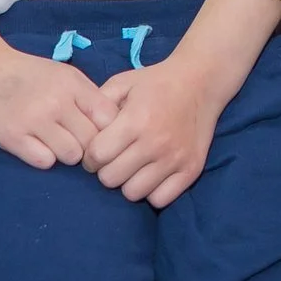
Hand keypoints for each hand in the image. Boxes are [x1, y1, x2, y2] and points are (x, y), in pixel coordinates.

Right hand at [0, 11, 118, 168]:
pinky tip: (37, 146)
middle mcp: (56, 101)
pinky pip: (45, 162)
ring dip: (67, 154)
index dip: (109, 132)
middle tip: (77, 143)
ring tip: (56, 143)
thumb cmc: (30, 75)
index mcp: (72, 84)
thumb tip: (117, 125)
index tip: (100, 135)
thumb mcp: (64, 75)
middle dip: (88, 147)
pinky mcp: (12, 137)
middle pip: (92, 141)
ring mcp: (34, 119)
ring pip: (71, 155)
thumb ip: (88, 97)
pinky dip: (44, 158)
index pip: (108, 119)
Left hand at [85, 59, 222, 206]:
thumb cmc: (155, 83)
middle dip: (106, 170)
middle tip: (113, 159)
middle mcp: (155, 142)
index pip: (97, 156)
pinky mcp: (191, 170)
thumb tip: (80, 133)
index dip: (90, 156)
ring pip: (133, 193)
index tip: (96, 151)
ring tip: (132, 167)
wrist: (200, 81)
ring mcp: (175, 159)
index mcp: (135, 120)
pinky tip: (151, 174)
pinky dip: (152, 191)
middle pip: (111, 179)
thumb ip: (96, 105)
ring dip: (128, 182)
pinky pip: (160, 199)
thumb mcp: (122, 83)